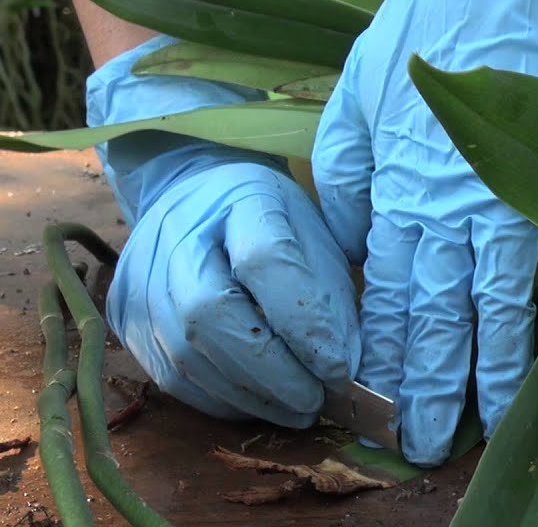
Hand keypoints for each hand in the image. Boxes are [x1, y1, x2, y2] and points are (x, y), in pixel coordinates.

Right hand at [88, 36, 360, 427]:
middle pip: (211, 313)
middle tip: (316, 401)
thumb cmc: (271, 220)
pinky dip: (220, 400)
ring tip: (297, 409)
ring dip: (250, 394)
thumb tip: (343, 367)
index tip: (339, 368)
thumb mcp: (315, 234)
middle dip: (273, 371)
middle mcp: (176, 233)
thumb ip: (332, 294)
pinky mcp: (124, 317)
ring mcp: (141, 277)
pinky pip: (169, 376)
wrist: (197, 197)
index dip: (304, 323)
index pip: (265, 260)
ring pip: (186, 353)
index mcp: (239, 198)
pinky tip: (258, 404)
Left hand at [310, 0, 537, 464]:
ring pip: (503, 300)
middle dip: (436, 383)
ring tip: (493, 416)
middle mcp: (454, 207)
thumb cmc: (420, 31)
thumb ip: (349, 175)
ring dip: (498, 363)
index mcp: (399, 190)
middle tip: (433, 441)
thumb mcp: (354, 94)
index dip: (388, 357)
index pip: (390, 295)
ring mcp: (513, 194)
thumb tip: (354, 241)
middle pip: (443, 315)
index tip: (383, 406)